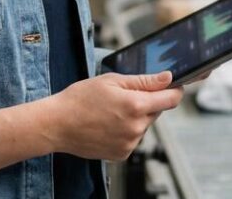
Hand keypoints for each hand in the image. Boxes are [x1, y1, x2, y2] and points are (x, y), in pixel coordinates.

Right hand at [48, 71, 182, 160]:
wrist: (57, 124)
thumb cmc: (80, 99)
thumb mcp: (112, 81)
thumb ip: (144, 80)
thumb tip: (168, 78)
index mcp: (136, 105)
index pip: (171, 99)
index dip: (174, 90)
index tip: (172, 85)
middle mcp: (136, 128)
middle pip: (156, 111)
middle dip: (146, 102)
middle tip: (122, 97)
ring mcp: (129, 143)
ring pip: (144, 125)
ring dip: (135, 118)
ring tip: (110, 112)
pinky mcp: (122, 154)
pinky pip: (132, 139)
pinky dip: (125, 131)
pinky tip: (107, 125)